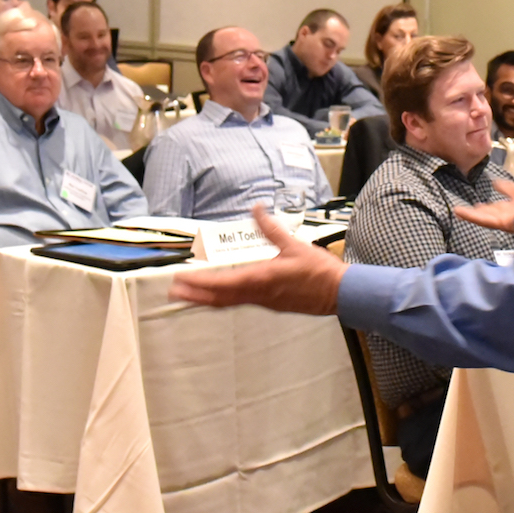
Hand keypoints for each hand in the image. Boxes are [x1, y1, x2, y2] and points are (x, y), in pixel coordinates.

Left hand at [167, 206, 343, 314]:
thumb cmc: (318, 271)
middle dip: (195, 295)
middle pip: (219, 298)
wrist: (339, 294)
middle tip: (174, 291)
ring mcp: (263, 302)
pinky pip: (239, 303)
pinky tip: (217, 296)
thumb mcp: (294, 244)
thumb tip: (257, 208)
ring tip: (187, 296)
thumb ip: (271, 228)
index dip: (200, 282)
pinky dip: (222, 300)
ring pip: (228, 303)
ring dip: (206, 300)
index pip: (222, 283)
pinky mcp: (270, 304)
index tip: (182, 279)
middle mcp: (258, 294)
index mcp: (262, 279)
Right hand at [459, 140, 513, 234]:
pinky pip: (484, 220)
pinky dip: (470, 216)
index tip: (495, 183)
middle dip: (488, 205)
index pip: (511, 189)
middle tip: (478, 203)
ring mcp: (508, 216)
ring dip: (474, 212)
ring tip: (459, 210)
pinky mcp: (503, 223)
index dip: (503, 186)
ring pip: (487, 215)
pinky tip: (457, 212)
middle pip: (498, 206)